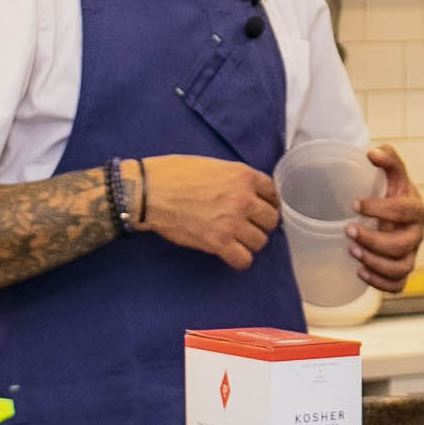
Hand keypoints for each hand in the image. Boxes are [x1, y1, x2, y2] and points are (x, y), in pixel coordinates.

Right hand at [140, 156, 280, 272]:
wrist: (150, 192)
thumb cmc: (174, 174)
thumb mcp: (212, 165)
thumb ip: (233, 178)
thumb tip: (242, 191)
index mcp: (243, 175)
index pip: (273, 193)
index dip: (267, 202)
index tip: (259, 208)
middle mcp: (243, 199)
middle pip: (271, 220)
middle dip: (261, 223)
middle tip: (247, 225)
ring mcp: (232, 222)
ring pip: (260, 241)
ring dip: (250, 242)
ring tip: (237, 239)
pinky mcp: (218, 242)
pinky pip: (244, 260)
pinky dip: (240, 259)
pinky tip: (231, 254)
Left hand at [349, 144, 423, 291]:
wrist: (394, 214)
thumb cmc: (392, 192)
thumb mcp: (392, 173)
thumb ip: (387, 157)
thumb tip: (371, 152)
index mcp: (416, 209)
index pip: (405, 211)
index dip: (381, 208)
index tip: (354, 204)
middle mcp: (416, 234)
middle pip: (402, 244)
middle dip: (374, 240)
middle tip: (348, 230)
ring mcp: (411, 254)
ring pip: (401, 267)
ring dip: (375, 263)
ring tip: (352, 252)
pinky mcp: (402, 271)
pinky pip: (398, 285)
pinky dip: (380, 282)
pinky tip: (359, 272)